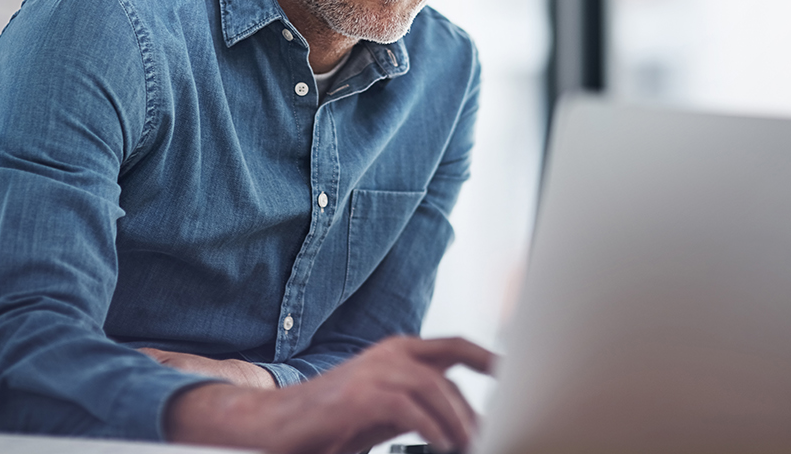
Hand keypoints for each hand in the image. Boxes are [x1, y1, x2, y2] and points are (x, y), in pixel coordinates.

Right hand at [164, 336, 494, 453]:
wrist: (277, 424)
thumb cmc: (332, 421)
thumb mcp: (386, 409)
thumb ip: (421, 407)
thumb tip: (463, 425)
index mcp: (397, 352)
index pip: (454, 346)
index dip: (488, 357)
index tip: (514, 374)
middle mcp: (389, 354)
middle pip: (449, 373)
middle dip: (473, 408)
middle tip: (488, 436)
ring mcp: (373, 371)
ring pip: (435, 389)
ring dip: (457, 422)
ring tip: (468, 446)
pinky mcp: (360, 395)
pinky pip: (410, 409)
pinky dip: (432, 429)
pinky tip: (441, 446)